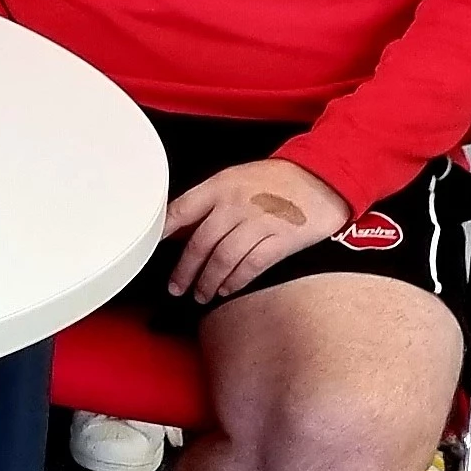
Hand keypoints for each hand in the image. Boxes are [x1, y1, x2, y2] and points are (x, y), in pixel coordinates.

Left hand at [161, 158, 350, 301]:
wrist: (321, 177)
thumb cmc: (275, 179)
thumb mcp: (235, 178)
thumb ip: (209, 201)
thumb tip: (182, 228)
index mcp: (219, 186)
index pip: (181, 209)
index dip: (162, 230)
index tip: (149, 248)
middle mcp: (235, 204)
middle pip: (200, 242)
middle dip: (185, 269)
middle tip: (176, 286)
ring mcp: (259, 221)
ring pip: (223, 257)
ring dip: (208, 280)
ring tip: (200, 294)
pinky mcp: (282, 239)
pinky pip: (252, 264)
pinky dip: (236, 280)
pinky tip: (227, 289)